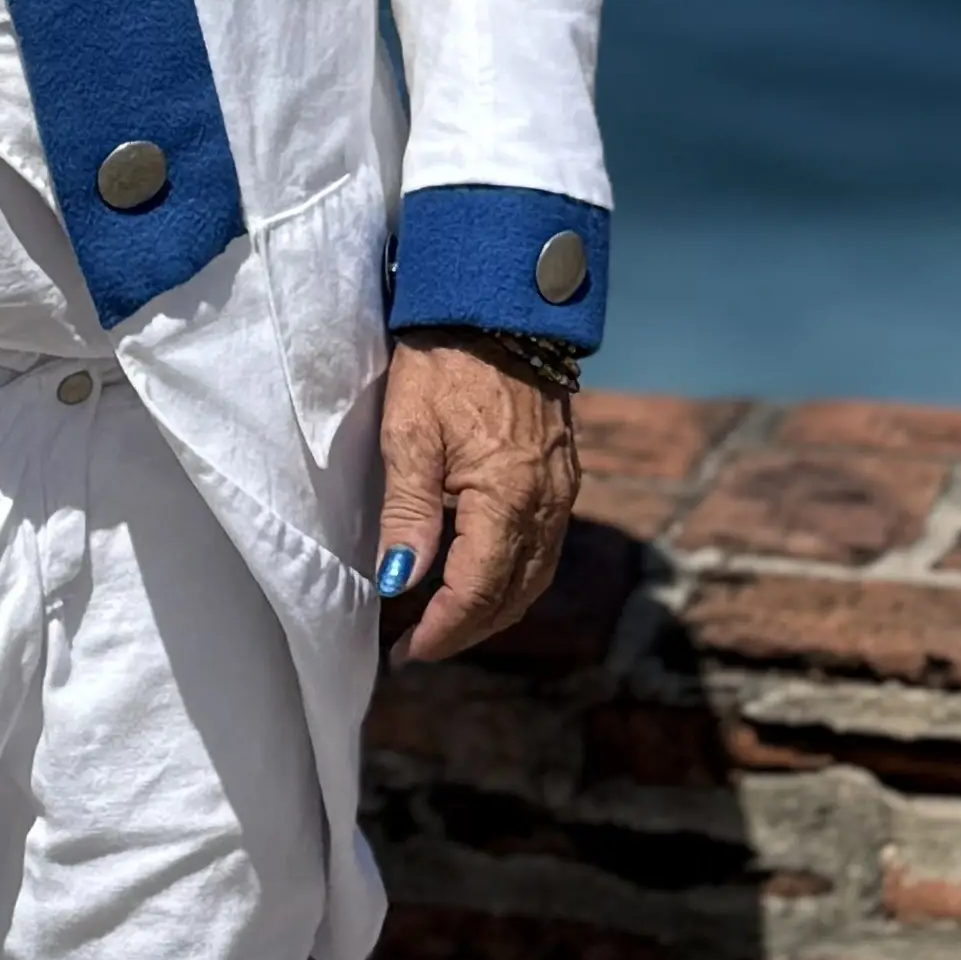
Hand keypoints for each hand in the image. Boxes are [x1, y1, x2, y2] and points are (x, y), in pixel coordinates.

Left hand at [375, 332, 579, 667]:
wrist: (499, 306)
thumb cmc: (444, 364)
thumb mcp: (409, 434)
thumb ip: (408, 513)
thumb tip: (398, 583)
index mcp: (509, 498)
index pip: (479, 591)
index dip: (443, 631)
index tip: (407, 652)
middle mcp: (547, 503)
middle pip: (513, 595)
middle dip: (467, 630)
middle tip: (417, 648)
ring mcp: (561, 490)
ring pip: (535, 577)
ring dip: (492, 610)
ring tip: (444, 624)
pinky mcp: (562, 476)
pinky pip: (543, 548)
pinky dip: (512, 577)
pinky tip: (478, 577)